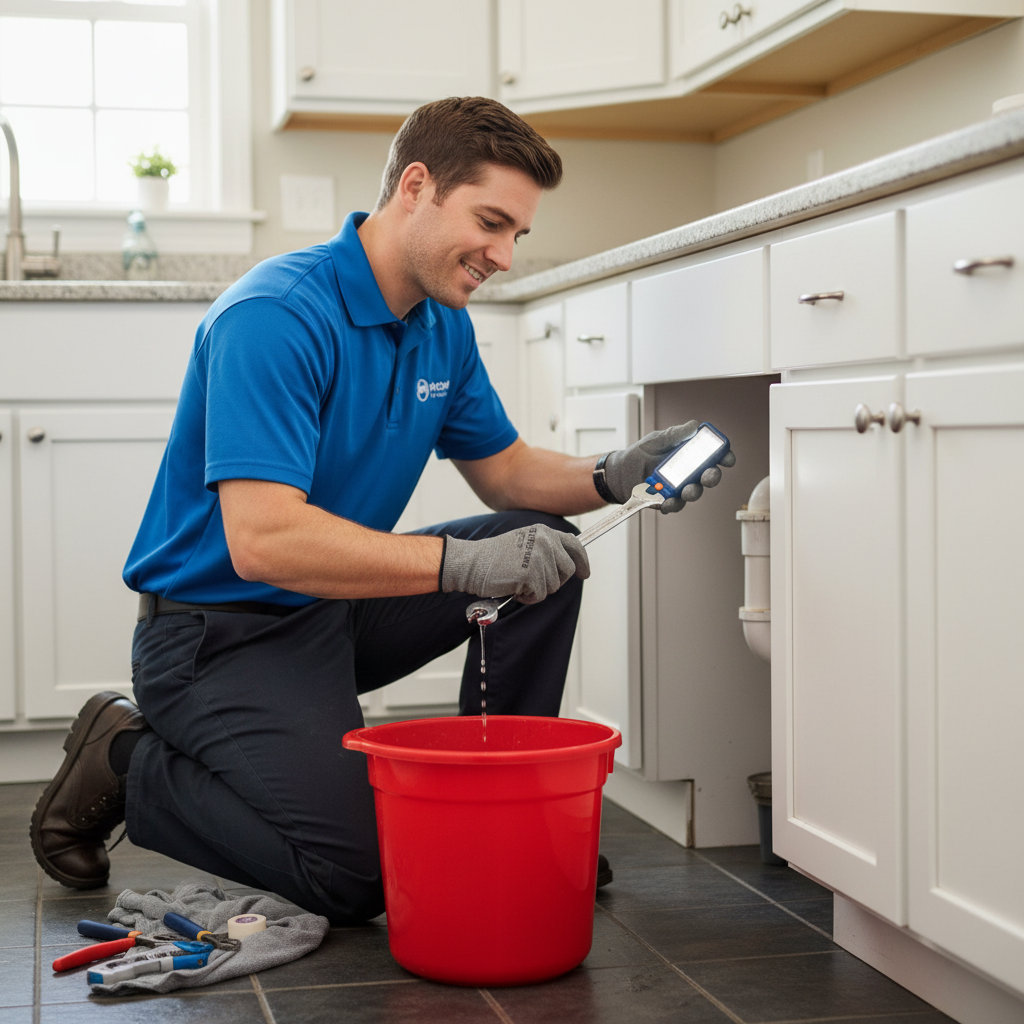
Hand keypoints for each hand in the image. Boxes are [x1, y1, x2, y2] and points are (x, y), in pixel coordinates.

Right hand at [440, 524, 589, 604]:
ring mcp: (540, 558)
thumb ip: (546, 549)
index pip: (575, 546)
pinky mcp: (532, 575)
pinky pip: (540, 596)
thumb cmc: (494, 557)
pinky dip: (527, 597)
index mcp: (545, 532)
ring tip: (518, 580)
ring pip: (554, 586)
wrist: (471, 562)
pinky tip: (514, 587)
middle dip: (554, 581)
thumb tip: (567, 566)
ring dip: (537, 590)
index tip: (584, 574)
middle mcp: (546, 542)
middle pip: (568, 571)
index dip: (582, 562)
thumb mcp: (525, 544)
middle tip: (533, 580)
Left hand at [601, 423, 736, 513]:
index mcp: (690, 455)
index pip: (713, 456)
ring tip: (687, 490)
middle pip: (708, 476)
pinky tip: (668, 500)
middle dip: (712, 476)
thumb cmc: (641, 453)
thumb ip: (675, 434)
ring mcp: (679, 488)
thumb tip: (693, 426)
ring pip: (693, 492)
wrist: (621, 470)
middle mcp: (689, 473)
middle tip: (709, 475)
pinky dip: (672, 503)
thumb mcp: (657, 439)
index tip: (727, 458)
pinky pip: (674, 504)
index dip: (724, 457)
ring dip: (693, 492)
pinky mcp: (667, 500)